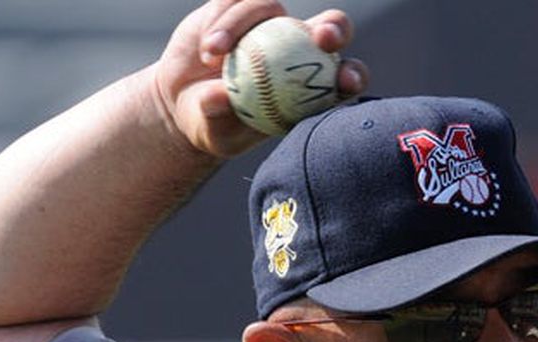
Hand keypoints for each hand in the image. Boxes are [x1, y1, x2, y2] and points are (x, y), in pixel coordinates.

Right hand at [153, 0, 368, 157]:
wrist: (184, 99)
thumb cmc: (212, 125)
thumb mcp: (214, 132)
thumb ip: (218, 117)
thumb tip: (219, 97)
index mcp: (308, 87)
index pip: (343, 78)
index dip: (353, 76)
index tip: (346, 82)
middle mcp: (297, 49)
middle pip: (330, 28)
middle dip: (335, 28)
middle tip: (322, 38)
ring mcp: (270, 24)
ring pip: (271, 7)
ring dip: (241, 24)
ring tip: (212, 55)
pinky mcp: (240, 7)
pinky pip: (237, 1)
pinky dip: (222, 21)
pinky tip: (208, 46)